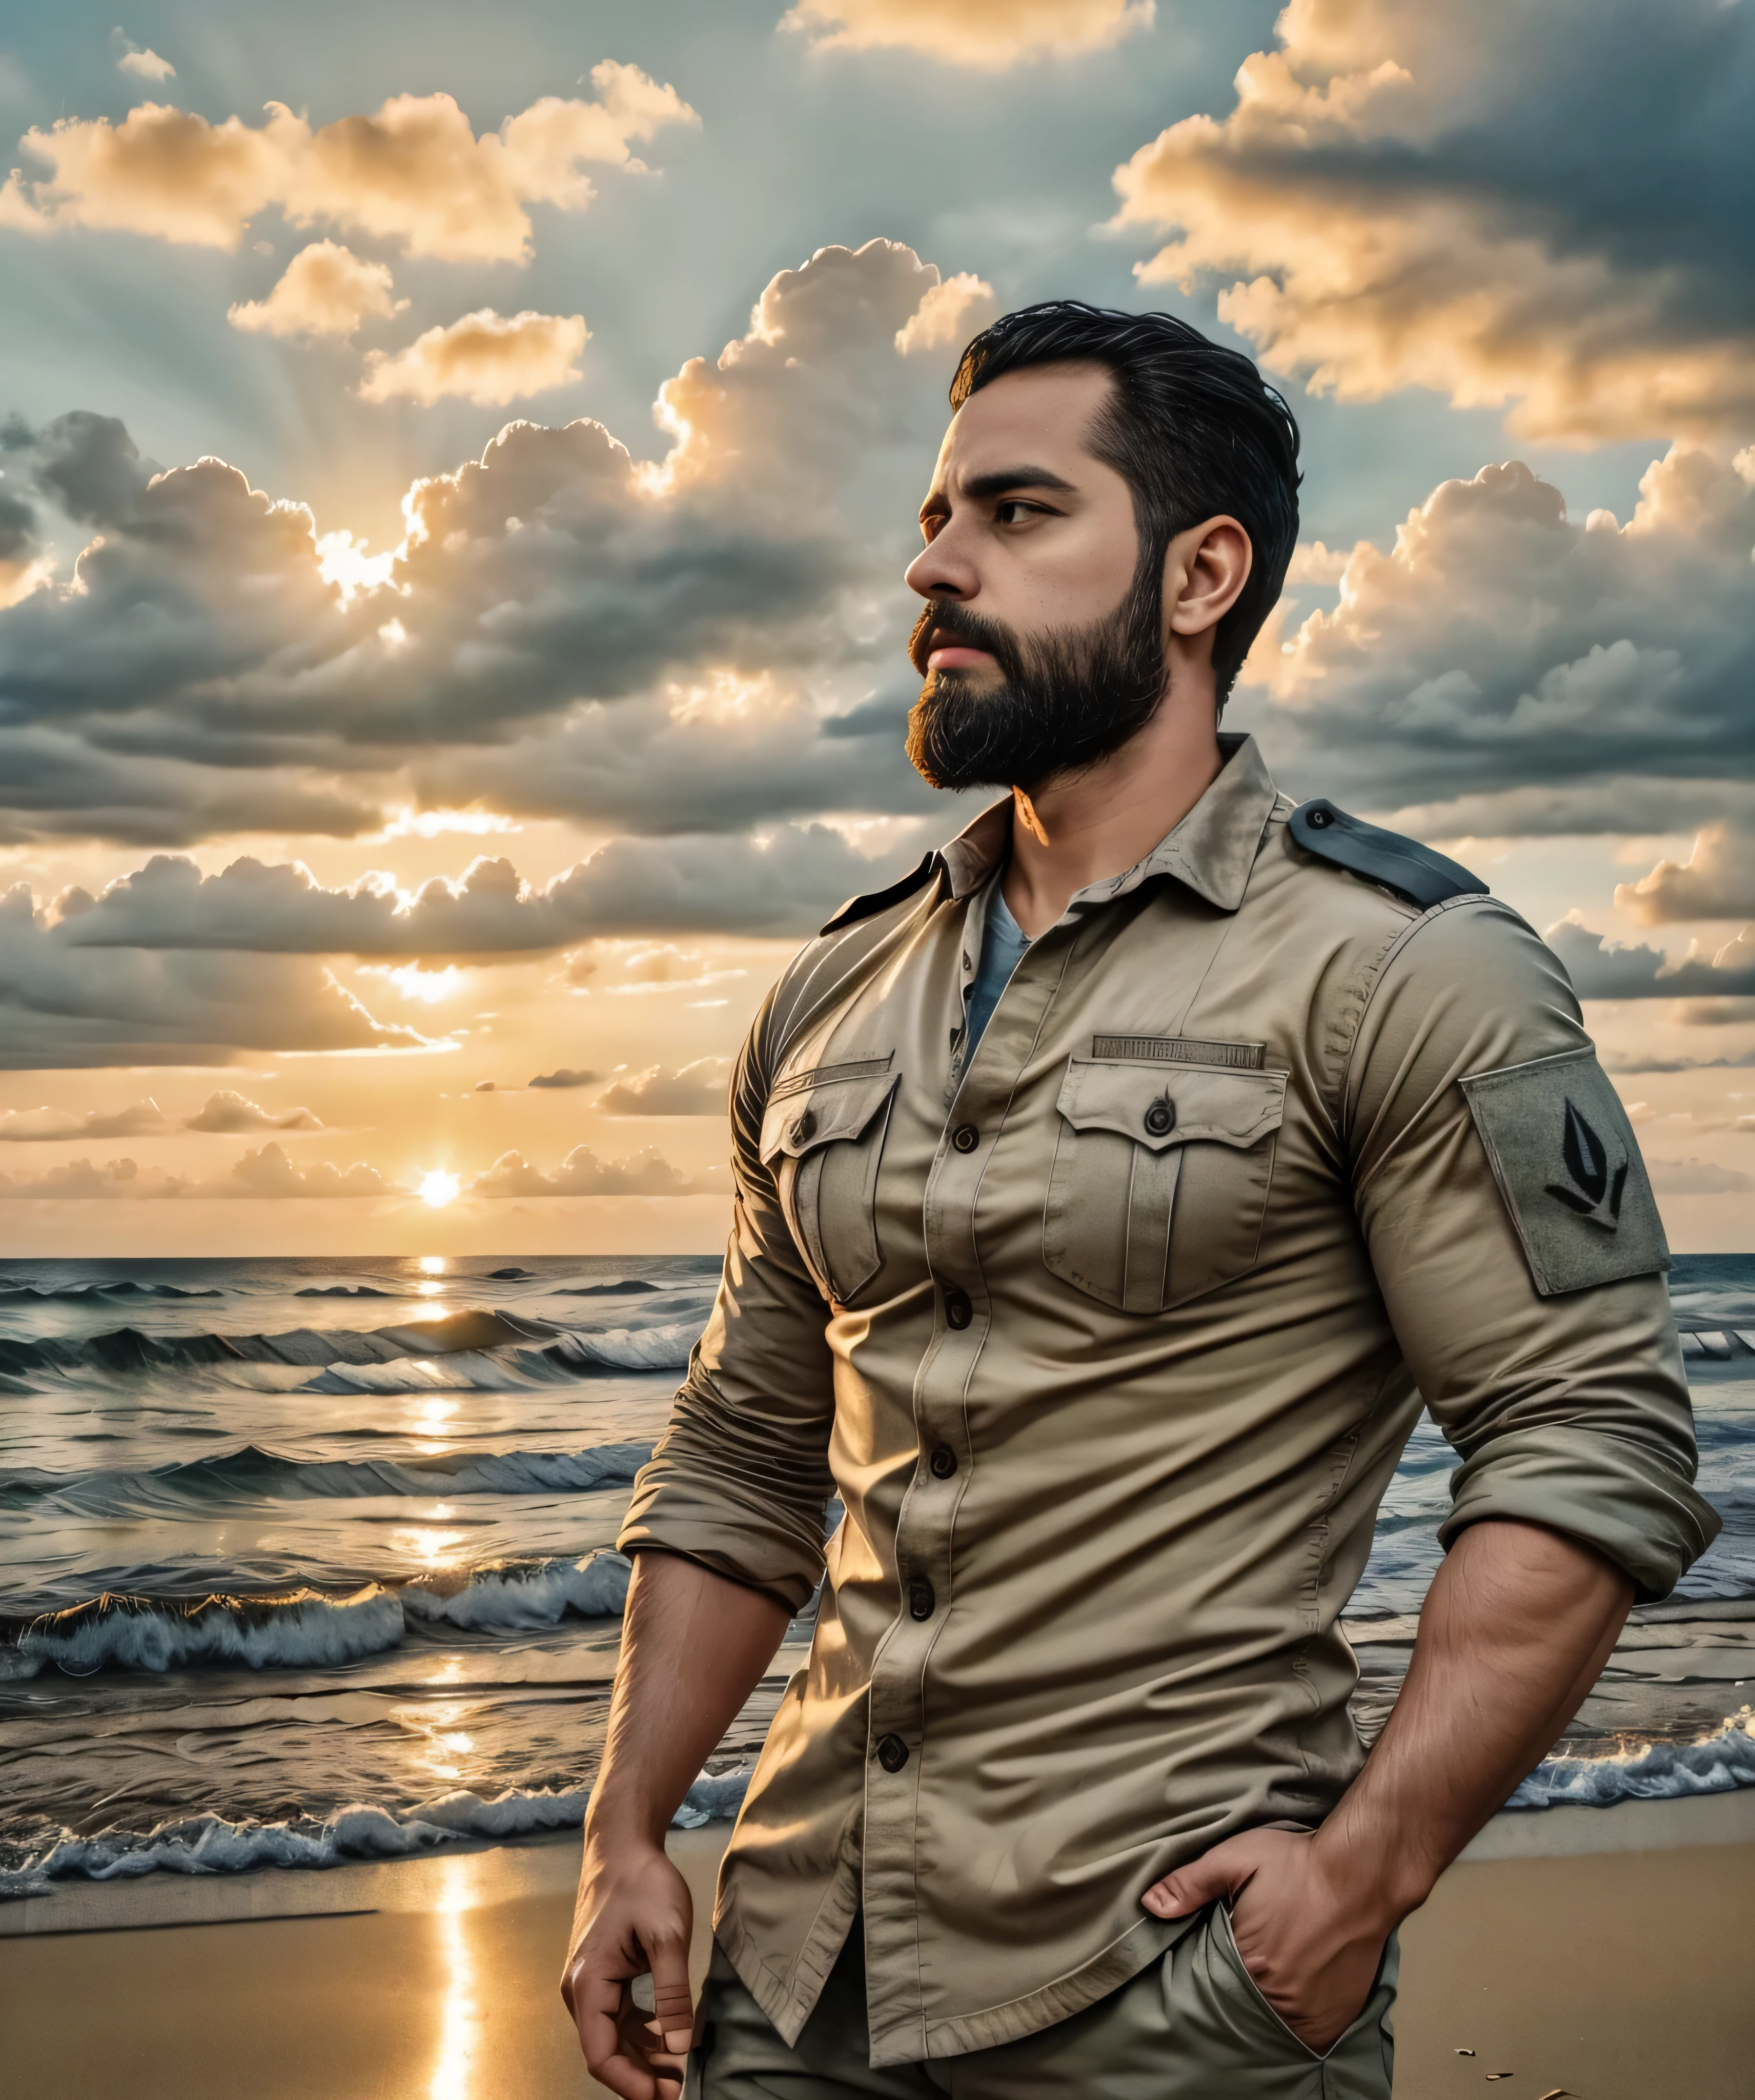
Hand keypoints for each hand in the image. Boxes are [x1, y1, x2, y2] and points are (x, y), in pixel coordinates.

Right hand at [561, 1833, 696, 2099]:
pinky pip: (619, 2015)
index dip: (631, 2084)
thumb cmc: (642, 1882)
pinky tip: (671, 2037)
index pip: (601, 2055)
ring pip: (614, 2035)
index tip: (664, 2097)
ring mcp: (590, 1981)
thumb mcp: (667, 1935)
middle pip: (606, 2050)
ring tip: (680, 2071)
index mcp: (588, 1983)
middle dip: (641, 2076)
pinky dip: (644, 2031)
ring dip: (645, 2056)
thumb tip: (681, 2046)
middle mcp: (580, 1989)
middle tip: (679, 2090)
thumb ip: (673, 1994)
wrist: (623, 1845)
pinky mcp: (603, 1973)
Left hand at [1141, 1828, 1390, 2053]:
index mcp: (1249, 1963)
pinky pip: (1309, 2037)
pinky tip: (1290, 2003)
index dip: (1211, 1976)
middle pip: (1245, 2008)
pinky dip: (1297, 2027)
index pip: (1214, 1986)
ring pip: (1276, 2025)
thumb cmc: (1298, 1864)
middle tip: (1244, 1971)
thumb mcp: (1235, 1859)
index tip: (1216, 1964)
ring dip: (1267, 2011)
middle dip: (1239, 1993)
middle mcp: (1280, 1996)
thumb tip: (1151, 1906)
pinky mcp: (1338, 2015)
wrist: (1362, 1873)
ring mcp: (1312, 2010)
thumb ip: (1190, 1884)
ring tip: (1266, 1986)